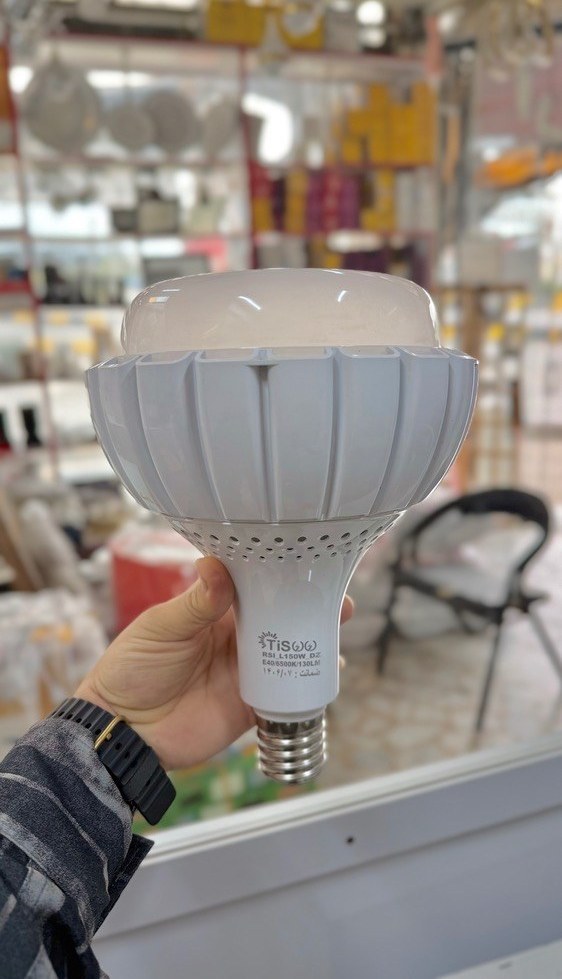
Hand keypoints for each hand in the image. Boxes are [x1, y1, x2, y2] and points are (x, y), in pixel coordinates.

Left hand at [76, 557, 353, 770]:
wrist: (124, 731)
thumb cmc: (132, 669)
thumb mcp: (161, 628)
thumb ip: (195, 603)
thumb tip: (218, 566)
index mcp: (213, 612)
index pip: (253, 587)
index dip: (280, 575)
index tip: (308, 564)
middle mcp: (235, 638)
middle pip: (280, 618)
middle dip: (309, 607)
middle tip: (338, 599)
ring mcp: (245, 671)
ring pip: (288, 652)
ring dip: (315, 642)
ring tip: (338, 629)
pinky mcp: (250, 705)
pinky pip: (285, 694)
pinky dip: (308, 684)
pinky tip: (329, 672)